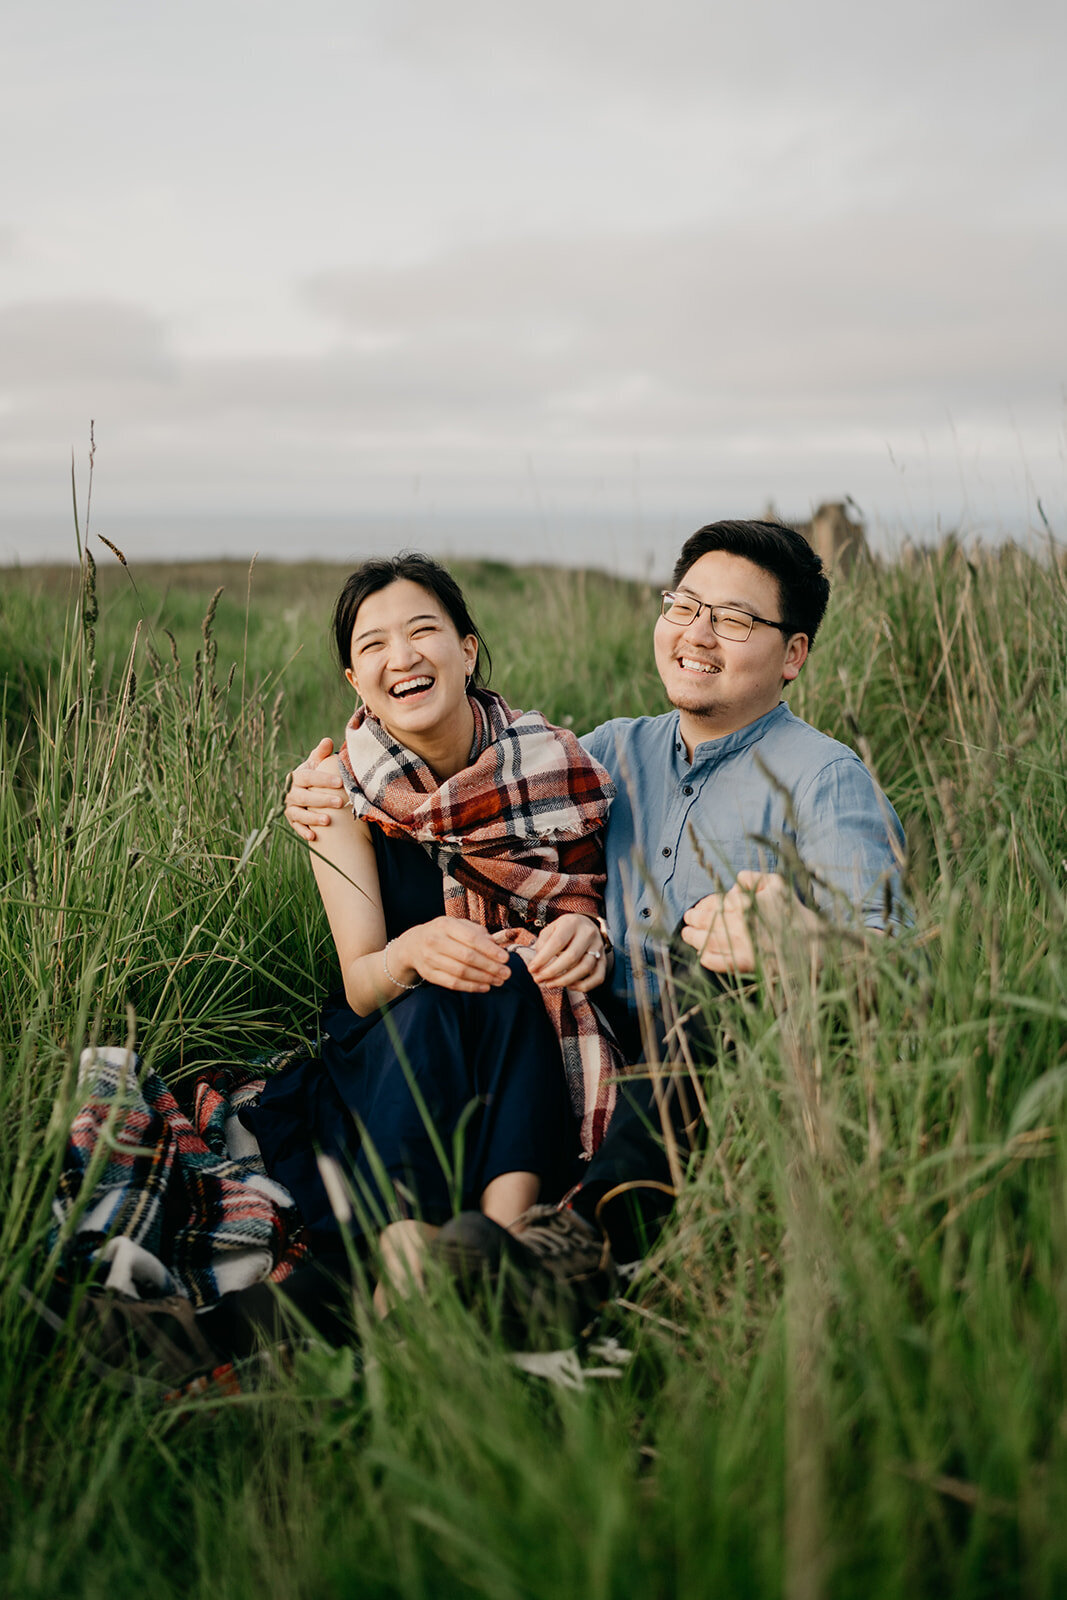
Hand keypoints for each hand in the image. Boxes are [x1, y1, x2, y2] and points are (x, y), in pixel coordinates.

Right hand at [284, 739, 345, 841]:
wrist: (305, 790)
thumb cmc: (314, 775)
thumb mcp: (316, 763)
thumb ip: (321, 753)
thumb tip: (327, 741)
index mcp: (296, 776)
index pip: (308, 777)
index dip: (323, 780)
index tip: (340, 783)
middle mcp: (290, 792)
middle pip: (304, 797)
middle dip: (322, 800)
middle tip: (340, 803)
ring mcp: (290, 807)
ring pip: (298, 813)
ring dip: (312, 818)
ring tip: (328, 821)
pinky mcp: (292, 820)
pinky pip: (296, 827)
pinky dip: (303, 832)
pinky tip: (313, 837)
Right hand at [396, 918, 512, 992]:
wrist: (413, 945)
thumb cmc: (444, 933)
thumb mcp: (458, 925)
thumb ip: (478, 933)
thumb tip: (498, 946)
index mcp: (445, 925)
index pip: (471, 938)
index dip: (490, 950)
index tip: (506, 958)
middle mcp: (435, 941)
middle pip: (467, 957)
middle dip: (490, 966)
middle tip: (507, 973)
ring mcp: (430, 958)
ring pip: (461, 972)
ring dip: (483, 978)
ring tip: (499, 981)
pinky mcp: (429, 974)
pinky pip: (452, 983)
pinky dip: (471, 987)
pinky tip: (485, 986)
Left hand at [526, 914, 607, 991]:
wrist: (586, 925)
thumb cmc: (564, 930)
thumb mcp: (551, 929)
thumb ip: (543, 943)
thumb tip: (537, 964)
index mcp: (572, 923)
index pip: (557, 942)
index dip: (543, 958)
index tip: (531, 969)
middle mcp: (588, 933)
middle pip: (571, 957)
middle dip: (552, 972)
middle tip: (538, 979)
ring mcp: (598, 947)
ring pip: (585, 968)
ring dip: (565, 980)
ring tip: (550, 984)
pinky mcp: (604, 960)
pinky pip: (598, 977)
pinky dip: (584, 986)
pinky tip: (569, 986)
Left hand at [680, 871, 817, 973]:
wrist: (811, 943)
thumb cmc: (791, 911)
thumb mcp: (776, 883)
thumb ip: (751, 877)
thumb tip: (731, 884)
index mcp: (745, 902)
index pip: (715, 903)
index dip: (703, 906)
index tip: (696, 909)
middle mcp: (740, 922)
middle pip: (707, 921)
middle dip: (694, 919)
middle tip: (688, 919)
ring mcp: (741, 944)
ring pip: (707, 940)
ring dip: (693, 937)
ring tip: (686, 934)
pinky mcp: (745, 963)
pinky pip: (717, 962)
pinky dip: (705, 958)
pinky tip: (700, 954)